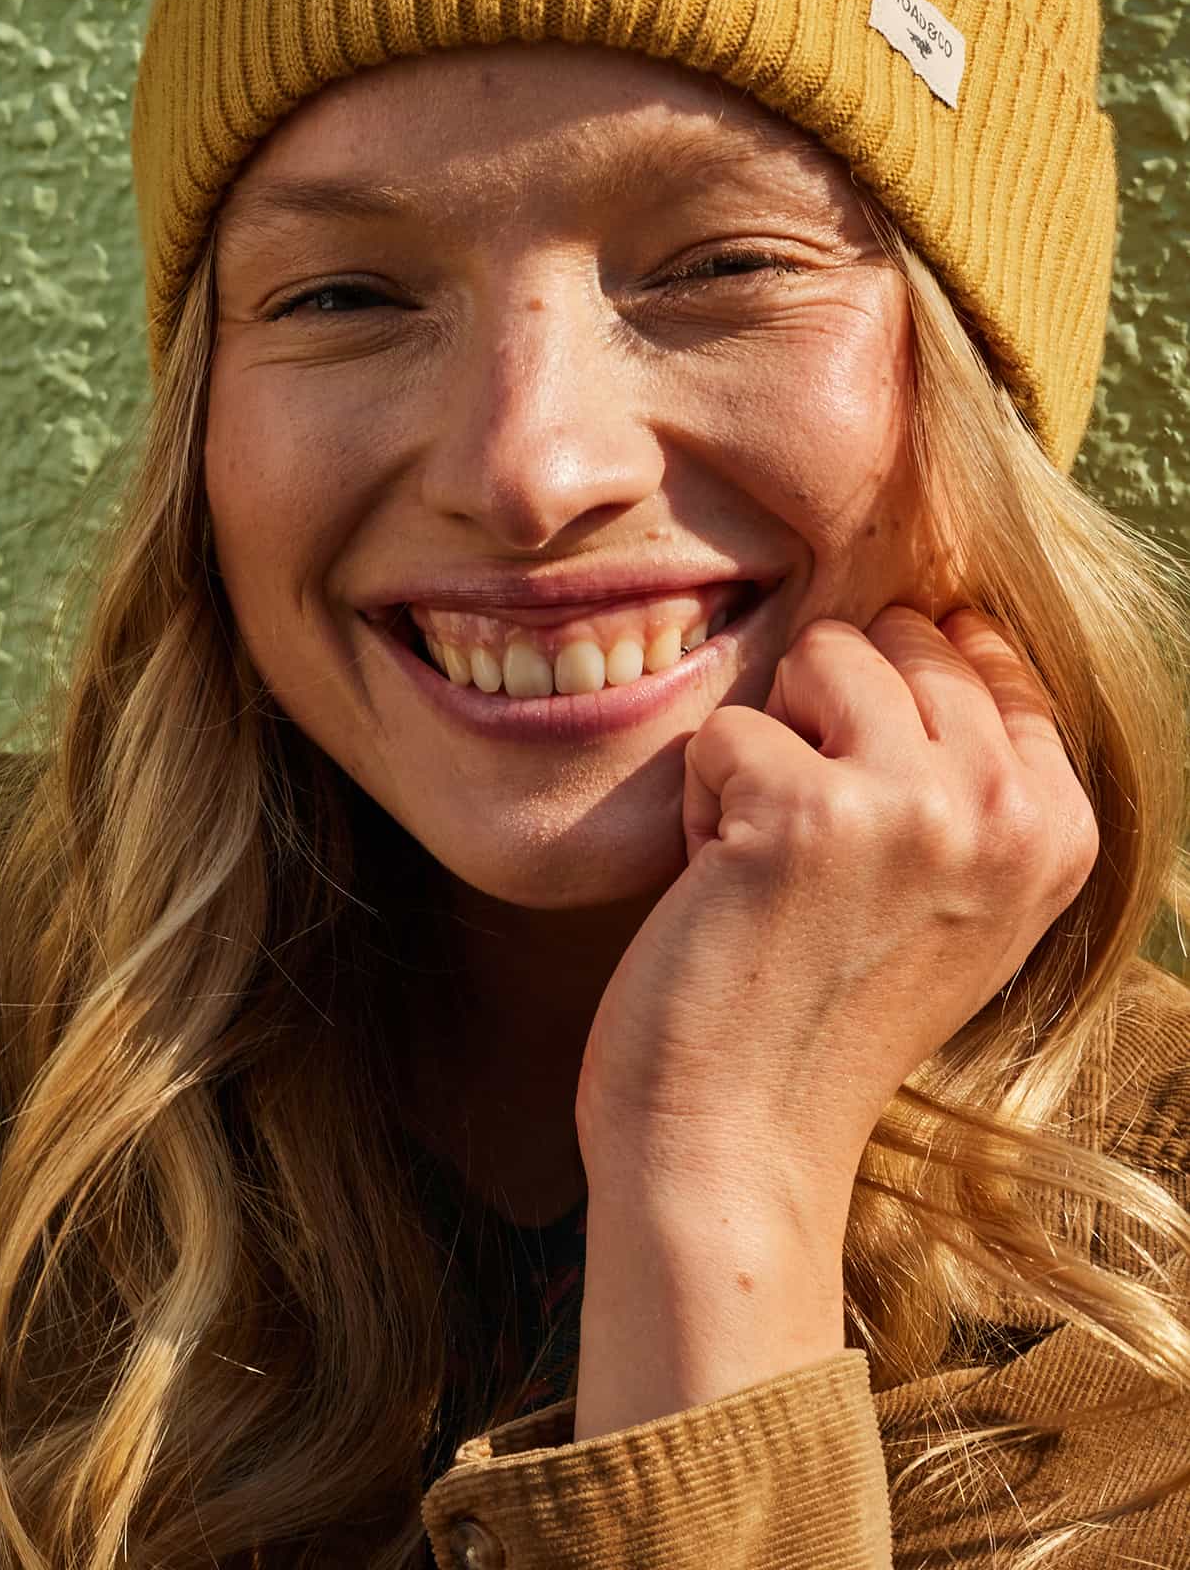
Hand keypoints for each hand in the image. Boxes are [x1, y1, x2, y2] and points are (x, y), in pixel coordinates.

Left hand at [573, 605, 1099, 1209]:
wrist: (741, 1144)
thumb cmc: (824, 1008)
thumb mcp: (957, 895)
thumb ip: (974, 771)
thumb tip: (942, 615)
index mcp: (1059, 829)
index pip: (984, 656)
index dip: (889, 714)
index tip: (867, 830)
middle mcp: (1006, 813)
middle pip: (898, 638)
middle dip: (826, 718)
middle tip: (809, 848)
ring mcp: (915, 809)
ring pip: (820, 654)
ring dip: (767, 748)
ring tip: (768, 857)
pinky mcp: (806, 814)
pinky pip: (726, 728)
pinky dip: (700, 803)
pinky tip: (721, 891)